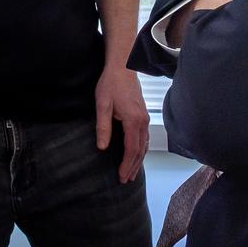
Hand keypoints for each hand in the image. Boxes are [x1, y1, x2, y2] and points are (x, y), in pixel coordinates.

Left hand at [95, 66, 149, 183]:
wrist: (123, 66)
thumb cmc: (111, 84)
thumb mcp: (102, 105)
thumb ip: (103, 127)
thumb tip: (102, 147)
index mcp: (133, 120)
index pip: (132, 149)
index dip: (127, 165)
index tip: (121, 176)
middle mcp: (143, 121)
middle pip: (140, 150)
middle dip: (133, 167)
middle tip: (126, 180)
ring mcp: (145, 118)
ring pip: (144, 145)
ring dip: (138, 160)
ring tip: (131, 173)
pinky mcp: (143, 115)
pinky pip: (144, 137)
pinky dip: (141, 150)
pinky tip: (136, 154)